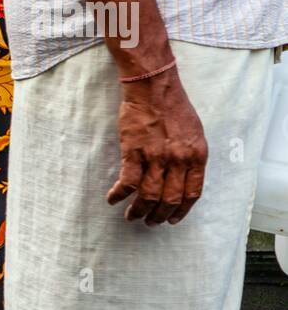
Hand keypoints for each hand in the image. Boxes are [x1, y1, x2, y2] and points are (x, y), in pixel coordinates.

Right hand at [106, 69, 207, 224]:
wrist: (154, 88)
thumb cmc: (174, 107)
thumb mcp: (194, 133)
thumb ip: (190, 157)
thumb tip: (183, 178)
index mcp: (196, 156)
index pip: (192, 193)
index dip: (181, 211)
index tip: (172, 219)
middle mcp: (178, 160)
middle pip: (170, 199)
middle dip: (159, 216)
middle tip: (149, 222)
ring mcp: (156, 157)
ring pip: (148, 196)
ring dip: (138, 210)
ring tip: (131, 216)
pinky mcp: (134, 152)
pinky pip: (127, 182)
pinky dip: (119, 194)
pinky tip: (113, 199)